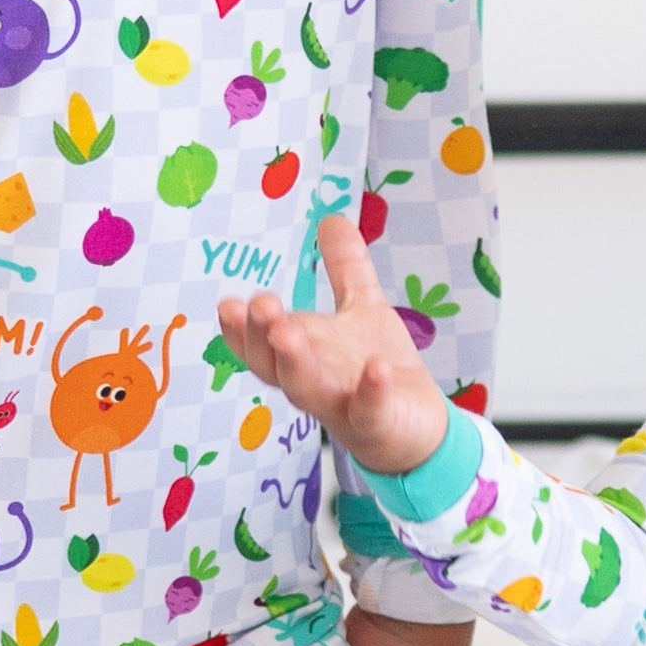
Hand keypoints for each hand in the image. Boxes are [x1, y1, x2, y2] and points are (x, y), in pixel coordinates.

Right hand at [213, 213, 449, 475]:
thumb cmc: (377, 368)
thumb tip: (331, 218)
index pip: (260, 346)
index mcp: (302, 357)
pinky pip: (369, 411)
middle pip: (277, 366)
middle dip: (264, 336)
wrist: (418, 427)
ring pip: (308, 391)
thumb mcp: (363, 310)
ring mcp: (342, 408)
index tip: (228, 303)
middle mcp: (313, 384)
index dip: (241, 330)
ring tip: (288, 332)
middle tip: (260, 306)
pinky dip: (371, 391)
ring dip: (296, 363)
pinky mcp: (378, 426)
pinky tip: (376, 368)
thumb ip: (345, 270)